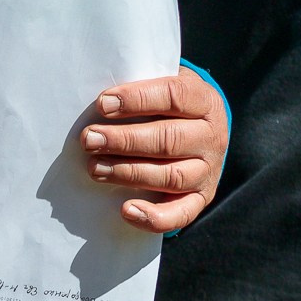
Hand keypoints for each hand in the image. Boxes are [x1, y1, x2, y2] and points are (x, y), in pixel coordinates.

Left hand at [84, 70, 226, 230]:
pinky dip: (154, 216)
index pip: (173, 96)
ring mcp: (208, 170)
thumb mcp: (163, 84)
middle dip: (124, 140)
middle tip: (89, 139)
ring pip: (171, 176)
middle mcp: (212, 137)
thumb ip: (139, 86)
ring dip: (129, 173)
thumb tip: (100, 100)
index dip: (136, 100)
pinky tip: (126, 209)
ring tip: (95, 168)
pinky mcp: (201, 198)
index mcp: (204, 100)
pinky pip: (181, 213)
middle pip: (168, 139)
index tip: (102, 104)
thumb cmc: (167, 104)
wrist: (201, 130)